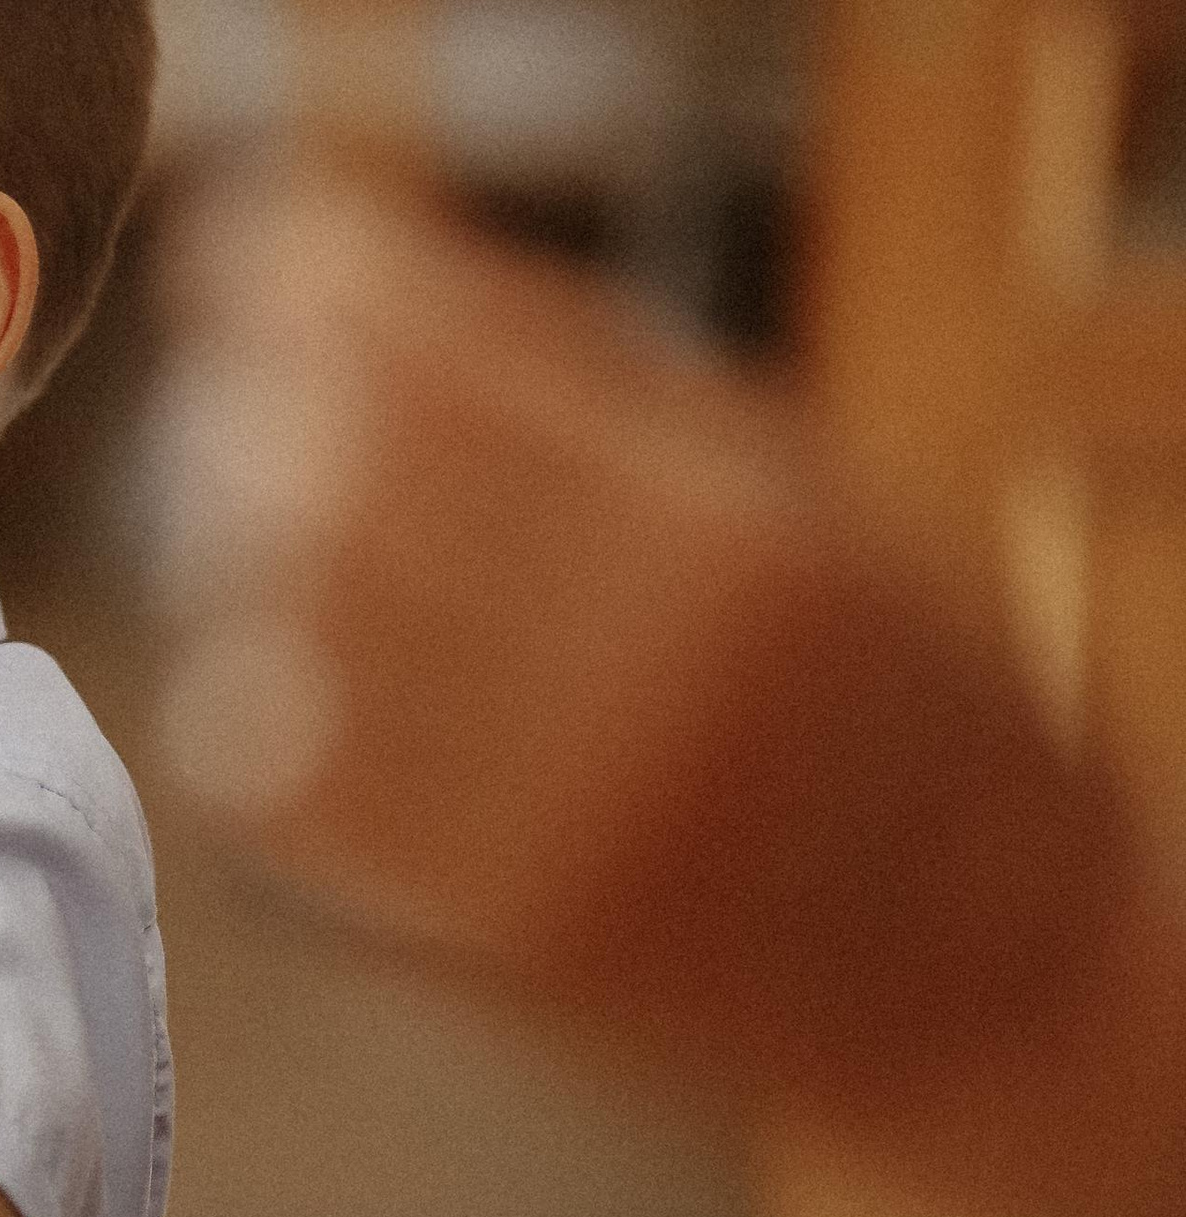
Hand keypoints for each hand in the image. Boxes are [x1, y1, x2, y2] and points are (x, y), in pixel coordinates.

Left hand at [155, 178, 1137, 1098]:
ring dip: (240, 536)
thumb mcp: (811, 495)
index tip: (248, 237)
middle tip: (234, 376)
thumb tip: (386, 256)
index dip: (310, 275)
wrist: (983, 979)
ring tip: (244, 510)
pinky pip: (295, 786)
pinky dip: (250, 700)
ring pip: (297, 620)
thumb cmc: (896, 699)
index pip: (442, 355)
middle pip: (345, 476)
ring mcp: (567, 802)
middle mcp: (640, 662)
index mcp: (729, 531)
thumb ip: (604, 384)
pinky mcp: (500, 925)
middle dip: (259, 395)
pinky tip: (266, 662)